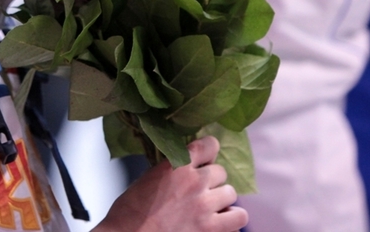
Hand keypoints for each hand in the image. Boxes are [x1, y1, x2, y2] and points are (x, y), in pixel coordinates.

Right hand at [93, 136, 247, 231]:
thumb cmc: (131, 211)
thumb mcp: (148, 178)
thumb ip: (172, 170)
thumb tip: (187, 168)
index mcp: (176, 165)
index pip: (209, 145)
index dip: (208, 152)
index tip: (204, 158)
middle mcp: (194, 182)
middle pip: (220, 171)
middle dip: (211, 180)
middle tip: (199, 191)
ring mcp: (205, 206)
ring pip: (231, 193)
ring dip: (221, 199)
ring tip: (209, 207)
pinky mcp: (211, 229)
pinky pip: (239, 217)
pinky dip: (231, 219)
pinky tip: (219, 222)